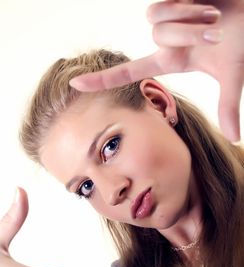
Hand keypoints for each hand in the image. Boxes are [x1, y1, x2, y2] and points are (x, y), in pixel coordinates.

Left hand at [70, 0, 243, 141]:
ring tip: (213, 16)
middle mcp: (164, 39)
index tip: (75, 84)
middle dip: (190, 35)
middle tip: (216, 34)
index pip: (129, 72)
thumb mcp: (232, 75)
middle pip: (157, 38)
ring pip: (157, 22)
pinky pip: (164, 4)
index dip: (102, 80)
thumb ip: (228, 105)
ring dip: (191, 21)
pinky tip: (208, 0)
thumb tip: (234, 139)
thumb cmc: (242, 39)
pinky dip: (190, 5)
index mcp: (172, 60)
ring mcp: (166, 15)